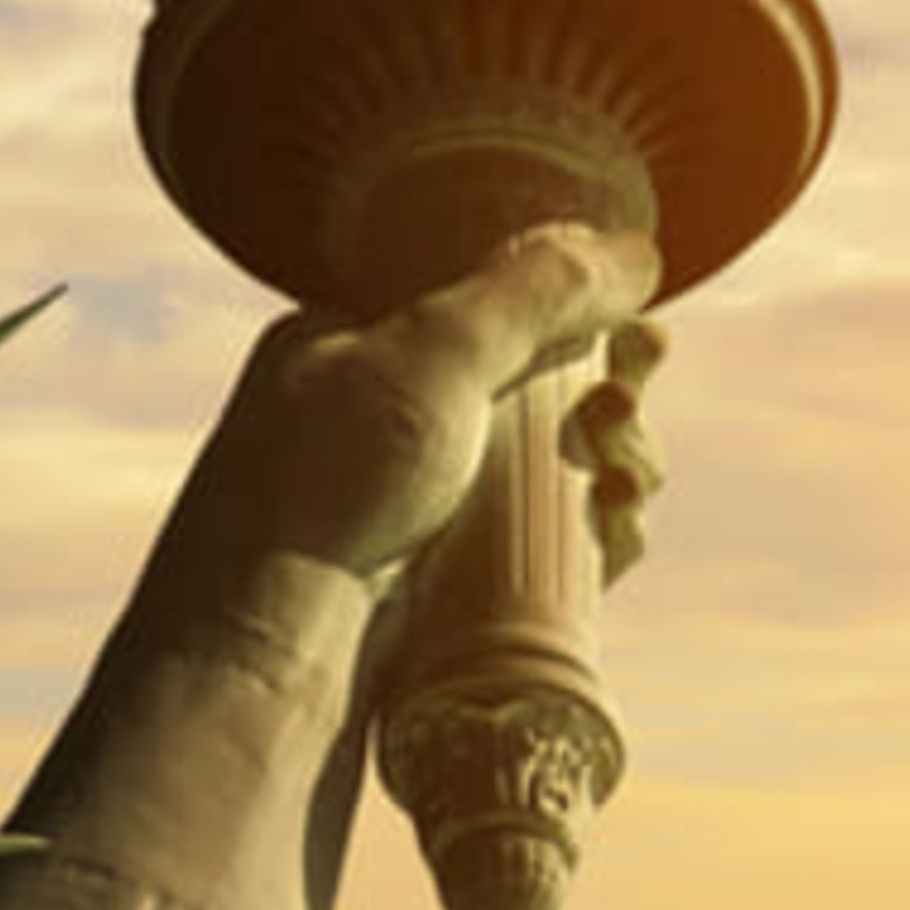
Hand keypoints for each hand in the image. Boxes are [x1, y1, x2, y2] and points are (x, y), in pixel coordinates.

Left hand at [223, 221, 666, 591]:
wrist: (271, 657)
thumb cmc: (328, 488)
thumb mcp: (434, 353)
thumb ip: (536, 290)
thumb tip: (638, 252)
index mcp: (352, 340)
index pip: (488, 299)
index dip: (574, 309)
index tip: (636, 330)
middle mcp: (382, 419)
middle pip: (533, 385)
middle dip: (607, 393)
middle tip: (626, 409)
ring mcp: (414, 508)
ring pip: (545, 469)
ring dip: (612, 462)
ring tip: (624, 483)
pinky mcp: (442, 591)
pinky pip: (538, 547)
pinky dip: (592, 534)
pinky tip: (617, 534)